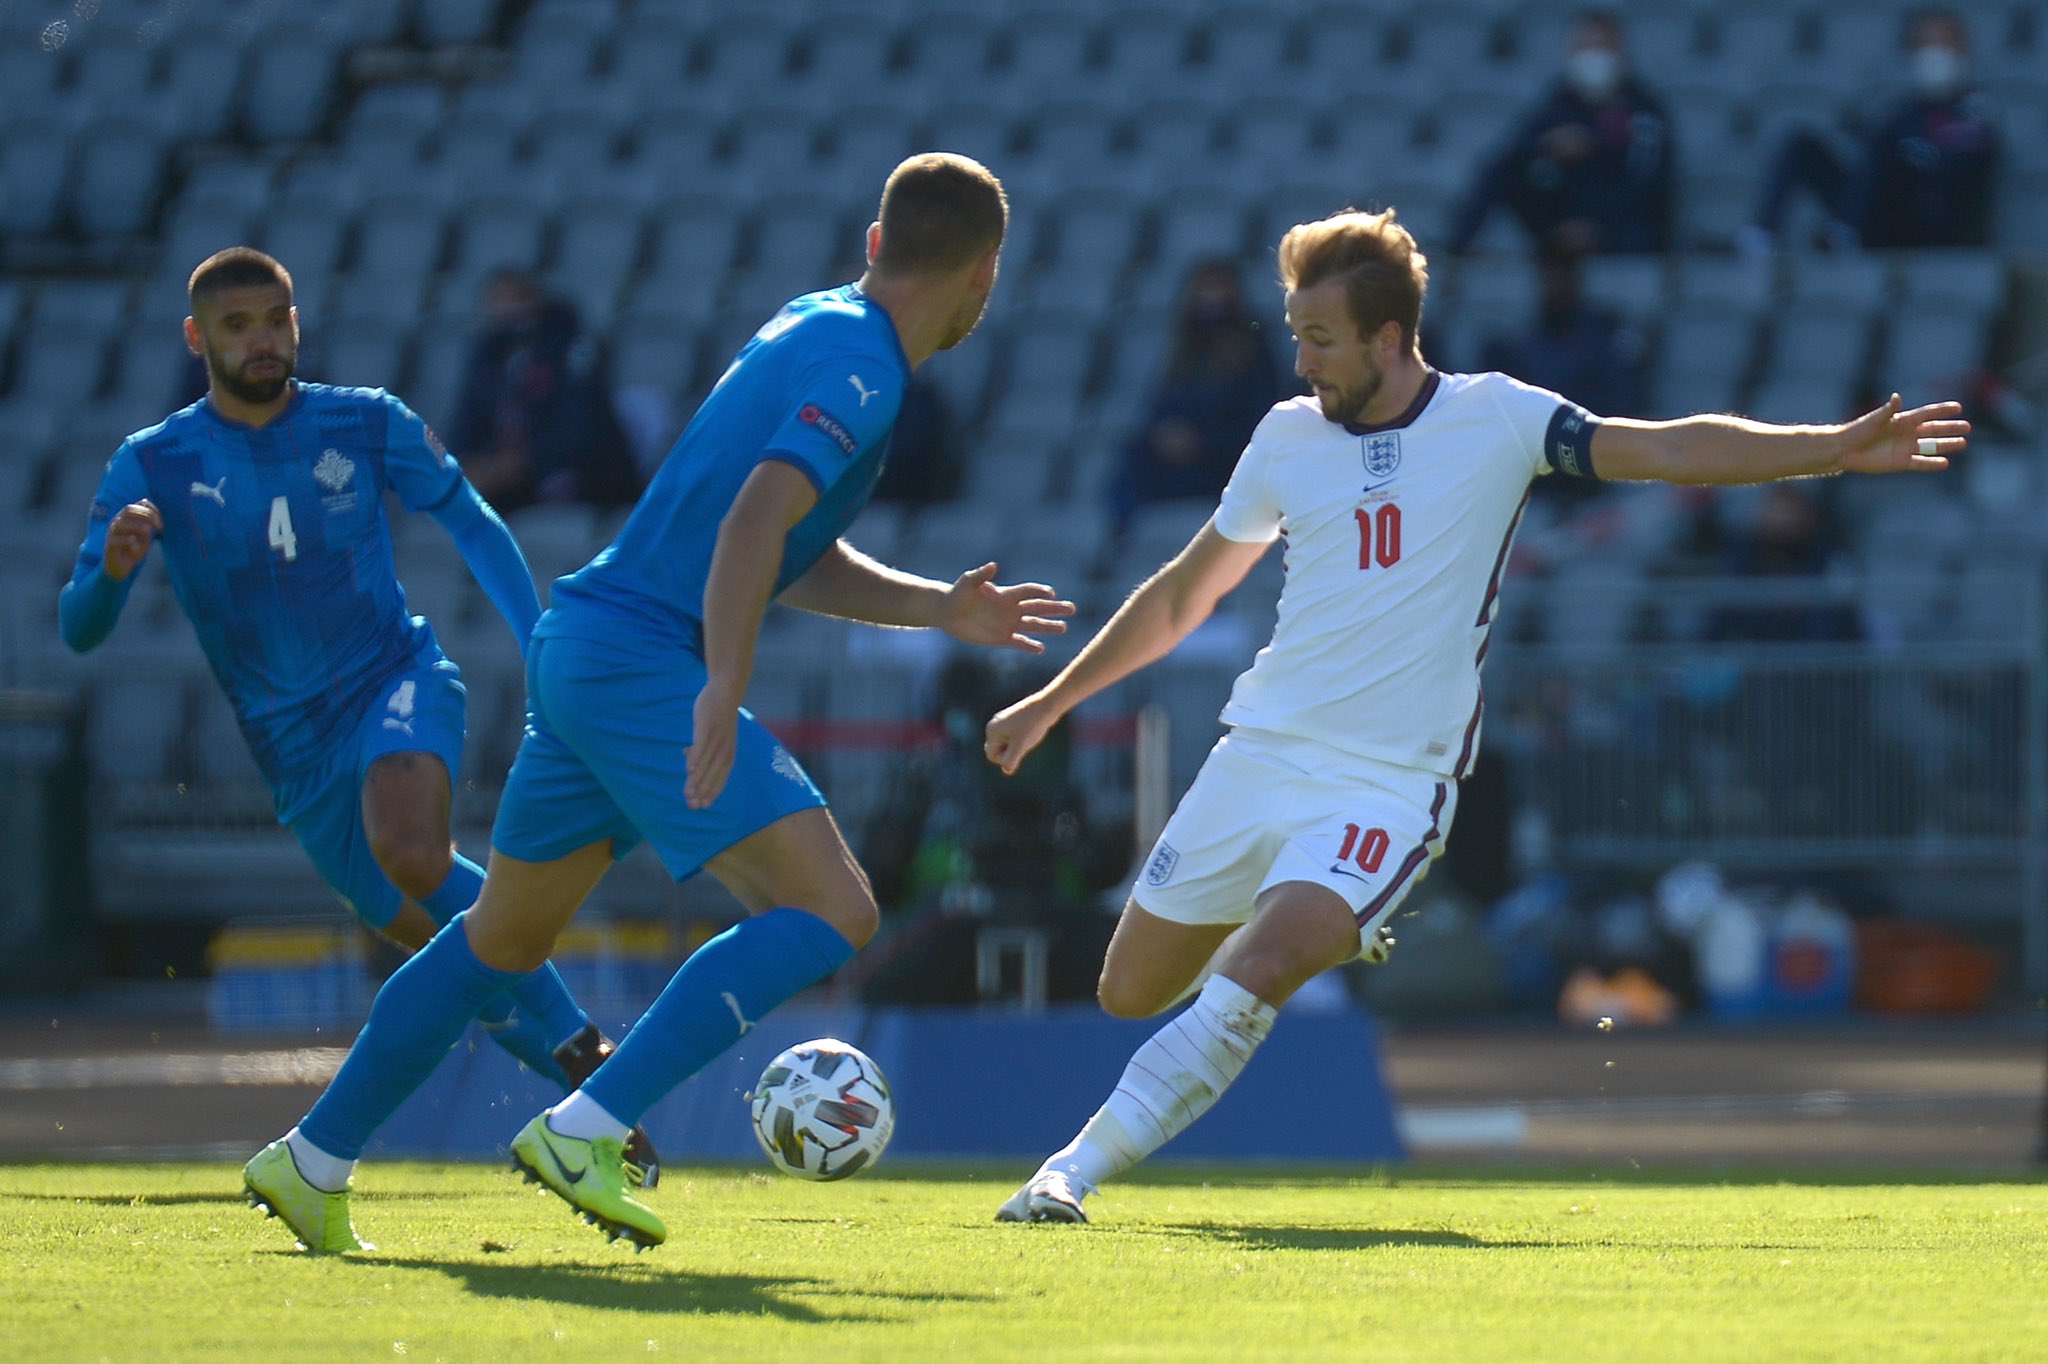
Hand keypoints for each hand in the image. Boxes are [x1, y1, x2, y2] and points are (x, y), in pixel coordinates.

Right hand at [102, 500, 161, 580]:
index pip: (140, 504)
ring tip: (149, 533)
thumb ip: (150, 525)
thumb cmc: (135, 548)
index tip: (162, 522)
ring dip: (138, 526)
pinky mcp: (110, 545)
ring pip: (121, 523)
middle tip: (159, 528)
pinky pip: (116, 539)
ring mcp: (112, 533)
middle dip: (148, 515)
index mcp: (128, 517)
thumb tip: (156, 519)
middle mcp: (118, 521)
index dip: (153, 509)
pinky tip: (136, 547)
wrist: (122, 566)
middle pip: (129, 509)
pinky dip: (129, 541)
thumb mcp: (146, 536)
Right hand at [684, 679, 743, 809]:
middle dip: (703, 791)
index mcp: (728, 751)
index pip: (721, 776)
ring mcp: (716, 736)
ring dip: (697, 779)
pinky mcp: (707, 725)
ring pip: (706, 762)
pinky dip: (696, 756)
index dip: (713, 791)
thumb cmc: (718, 714)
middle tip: (692, 806)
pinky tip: (688, 769)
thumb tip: (687, 762)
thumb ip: (700, 750)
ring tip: (687, 794)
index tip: (704, 806)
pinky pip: (701, 743)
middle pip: (713, 773)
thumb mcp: (711, 735)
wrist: (726, 689)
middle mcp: (725, 747)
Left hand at [940, 563, 1075, 653]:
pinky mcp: (1001, 638)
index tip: (1051, 594)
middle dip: (1055, 608)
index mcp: (1006, 594)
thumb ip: (981, 575)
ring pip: (1033, 625)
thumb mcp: (968, 583)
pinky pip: (1019, 642)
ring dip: (1048, 627)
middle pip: (1038, 608)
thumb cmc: (958, 593)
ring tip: (1064, 628)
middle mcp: (1011, 609)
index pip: (1028, 592)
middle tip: (1072, 609)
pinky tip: (1041, 649)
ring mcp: (1008, 624)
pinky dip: (1029, 645)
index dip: (1039, 591)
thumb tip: (994, 565)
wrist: (948, 612)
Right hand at [984, 690, 1064, 775]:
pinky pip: (1011, 738)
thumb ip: (1011, 759)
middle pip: (997, 751)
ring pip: (1006, 745)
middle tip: (1024, 742)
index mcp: (992, 731)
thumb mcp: (1021, 745)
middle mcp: (994, 725)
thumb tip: (1006, 770)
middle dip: (1010, 752)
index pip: (992, 756)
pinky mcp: (1011, 720)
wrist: (1045, 706)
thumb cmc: (1032, 726)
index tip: (1020, 750)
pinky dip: (1020, 740)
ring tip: (1028, 736)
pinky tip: (1030, 732)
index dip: (1005, 759)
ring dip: (1016, 746)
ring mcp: (1002, 722)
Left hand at [1836, 394, 1967, 474]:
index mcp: (1902, 420)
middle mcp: (1907, 434)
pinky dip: (1932, 463)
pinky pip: (1920, 463)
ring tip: (1962, 443)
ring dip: (1946, 445)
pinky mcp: (1900, 463)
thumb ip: (1889, 410)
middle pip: (1934, 430)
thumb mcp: (1875, 420)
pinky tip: (1946, 463)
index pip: (1927, 414)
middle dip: (1950, 428)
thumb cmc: (1858, 431)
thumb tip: (1897, 397)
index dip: (1942, 411)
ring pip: (1931, 446)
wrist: (1845, 450)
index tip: (1958, 407)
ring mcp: (1905, 448)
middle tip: (1967, 427)